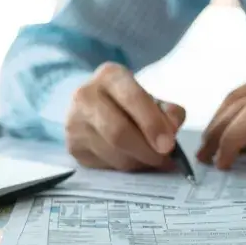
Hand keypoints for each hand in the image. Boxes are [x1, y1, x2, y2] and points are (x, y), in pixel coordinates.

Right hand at [65, 62, 185, 171]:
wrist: (92, 108)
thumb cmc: (128, 103)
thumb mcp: (151, 99)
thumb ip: (168, 112)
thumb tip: (173, 128)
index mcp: (110, 76)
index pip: (133, 99)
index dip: (152, 124)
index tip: (168, 145)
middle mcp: (85, 96)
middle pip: (118, 132)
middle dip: (146, 151)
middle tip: (164, 160)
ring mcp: (75, 123)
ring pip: (113, 154)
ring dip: (139, 163)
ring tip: (152, 161)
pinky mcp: (73, 147)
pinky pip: (105, 166)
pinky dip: (125, 168)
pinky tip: (133, 160)